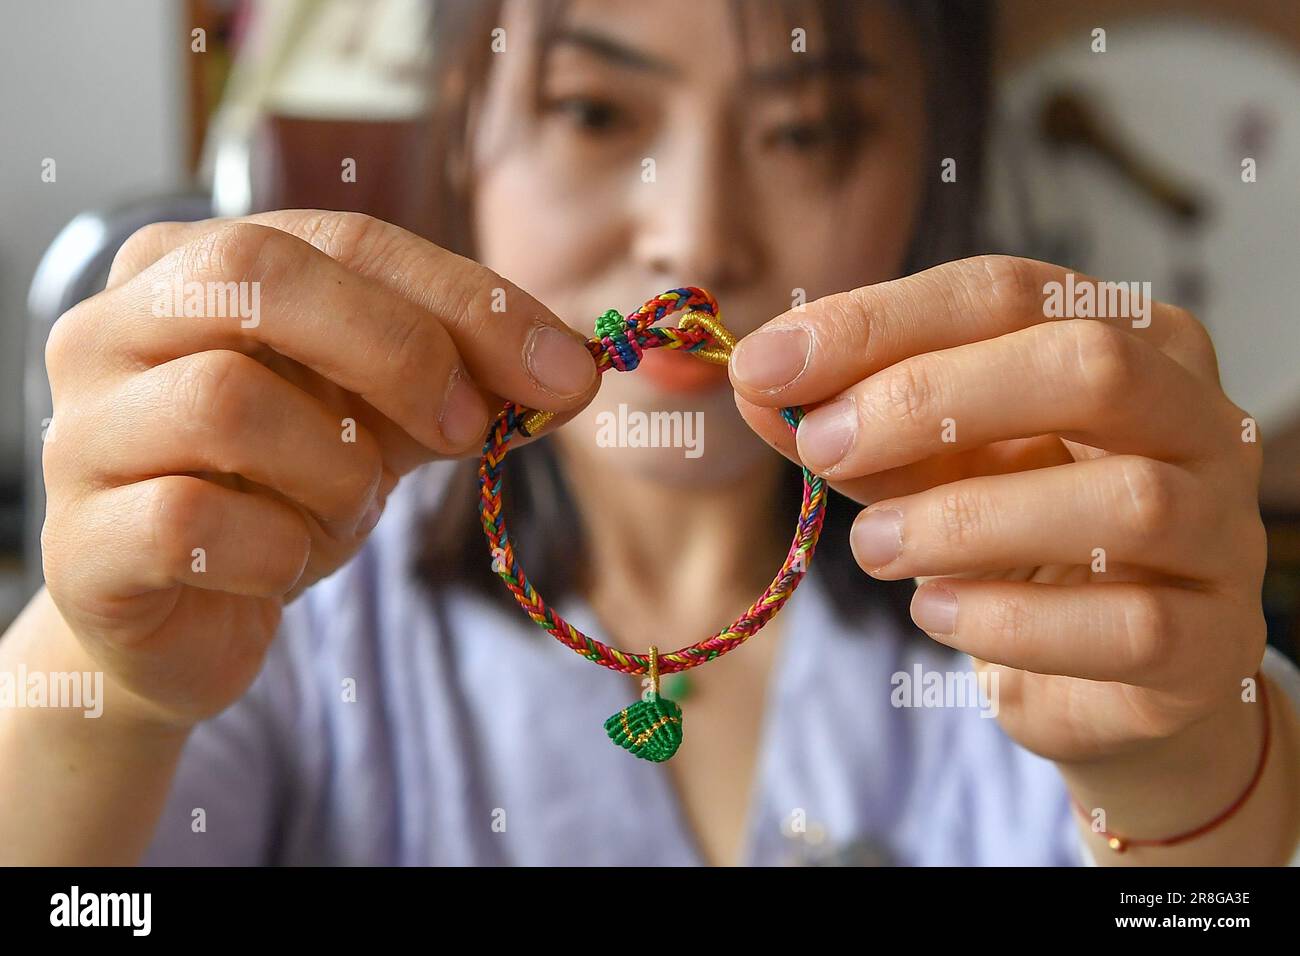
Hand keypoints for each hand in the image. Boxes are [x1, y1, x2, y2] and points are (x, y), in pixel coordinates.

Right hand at [41, 210, 597, 726]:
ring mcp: (82, 431)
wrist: (188, 619)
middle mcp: (114, 326)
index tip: (566, 369)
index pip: (342, 238)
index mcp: (192, 266)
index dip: (465, 300)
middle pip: (256, 275)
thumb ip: (460, 379)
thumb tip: (573, 370)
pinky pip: (195, 524)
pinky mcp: (79, 541)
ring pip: (230, 404)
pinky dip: (280, 550)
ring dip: (335, 473)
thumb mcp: (382, 419)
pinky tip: (283, 563)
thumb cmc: (283, 493)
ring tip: (340, 511)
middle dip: (396, 350)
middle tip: (465, 428)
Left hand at [730, 255, 1267, 762]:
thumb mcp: (921, 466)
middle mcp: (1195, 416)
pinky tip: (936, 612)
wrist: (1105, 671)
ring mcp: (1223, 529)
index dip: (877, 321)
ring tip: (873, 548)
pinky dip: (1010, 621)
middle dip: (930, 399)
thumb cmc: (1013, 537)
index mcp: (1125, 338)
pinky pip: (1127, 624)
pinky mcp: (1216, 640)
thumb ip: (849, 423)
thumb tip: (755, 384)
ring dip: (964, 522)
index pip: (1006, 292)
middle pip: (1086, 364)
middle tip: (822, 447)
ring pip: (1121, 501)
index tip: (766, 365)